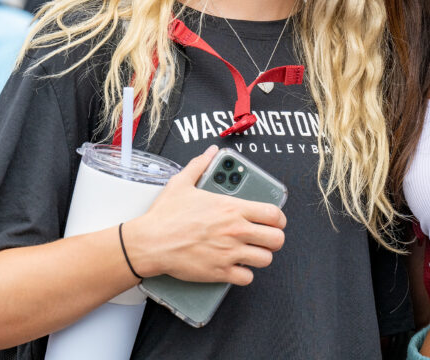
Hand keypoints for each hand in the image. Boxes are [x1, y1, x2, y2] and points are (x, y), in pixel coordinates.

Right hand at [122, 146, 286, 285]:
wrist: (150, 242)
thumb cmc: (165, 216)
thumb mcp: (182, 183)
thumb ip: (200, 165)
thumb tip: (211, 152)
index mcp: (232, 208)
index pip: (274, 214)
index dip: (279, 219)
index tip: (275, 221)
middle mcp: (235, 231)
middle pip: (276, 239)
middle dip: (274, 239)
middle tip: (266, 238)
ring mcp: (229, 253)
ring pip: (265, 259)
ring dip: (260, 256)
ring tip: (251, 252)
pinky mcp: (220, 272)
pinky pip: (247, 278)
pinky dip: (244, 274)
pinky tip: (237, 267)